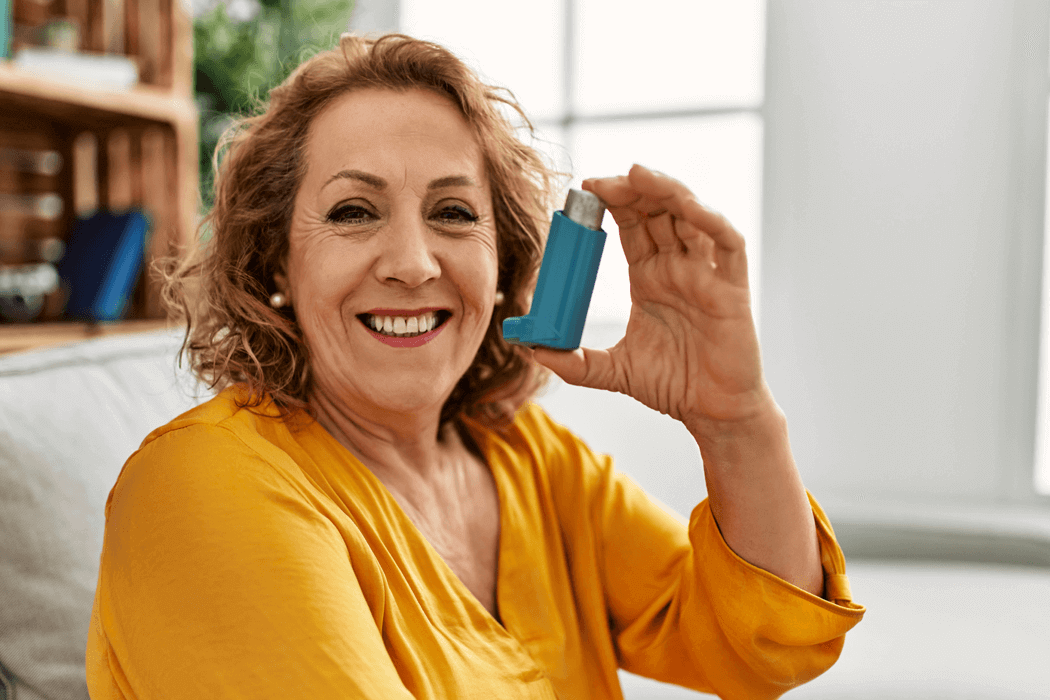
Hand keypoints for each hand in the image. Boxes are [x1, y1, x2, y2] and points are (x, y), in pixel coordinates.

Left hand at [530, 164, 774, 428]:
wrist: (710, 413)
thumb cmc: (671, 385)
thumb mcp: (612, 371)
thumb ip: (574, 362)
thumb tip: (531, 350)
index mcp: (650, 276)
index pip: (631, 224)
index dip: (612, 201)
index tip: (583, 189)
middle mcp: (679, 266)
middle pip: (659, 209)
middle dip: (635, 187)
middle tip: (604, 181)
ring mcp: (707, 273)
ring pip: (692, 215)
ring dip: (668, 190)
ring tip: (640, 175)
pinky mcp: (733, 288)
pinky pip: (728, 243)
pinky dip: (712, 221)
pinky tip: (689, 208)